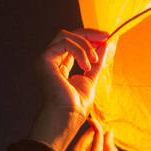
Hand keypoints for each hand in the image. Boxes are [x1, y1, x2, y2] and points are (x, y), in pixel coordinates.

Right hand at [32, 28, 109, 150]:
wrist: (68, 116)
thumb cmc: (76, 105)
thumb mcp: (92, 77)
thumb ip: (97, 61)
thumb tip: (106, 44)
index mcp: (59, 64)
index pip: (73, 42)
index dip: (90, 37)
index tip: (107, 38)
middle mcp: (50, 59)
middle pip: (68, 34)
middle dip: (89, 33)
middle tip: (106, 37)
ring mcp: (45, 59)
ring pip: (66, 36)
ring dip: (85, 46)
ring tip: (93, 62)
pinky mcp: (44, 60)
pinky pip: (64, 43)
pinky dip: (79, 51)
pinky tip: (86, 65)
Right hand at [72, 120, 142, 150]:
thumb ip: (111, 149)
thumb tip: (108, 132)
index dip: (94, 144)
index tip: (101, 132)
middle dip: (87, 138)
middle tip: (96, 125)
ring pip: (80, 149)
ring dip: (88, 135)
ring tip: (96, 124)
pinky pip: (93, 147)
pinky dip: (96, 135)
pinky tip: (100, 127)